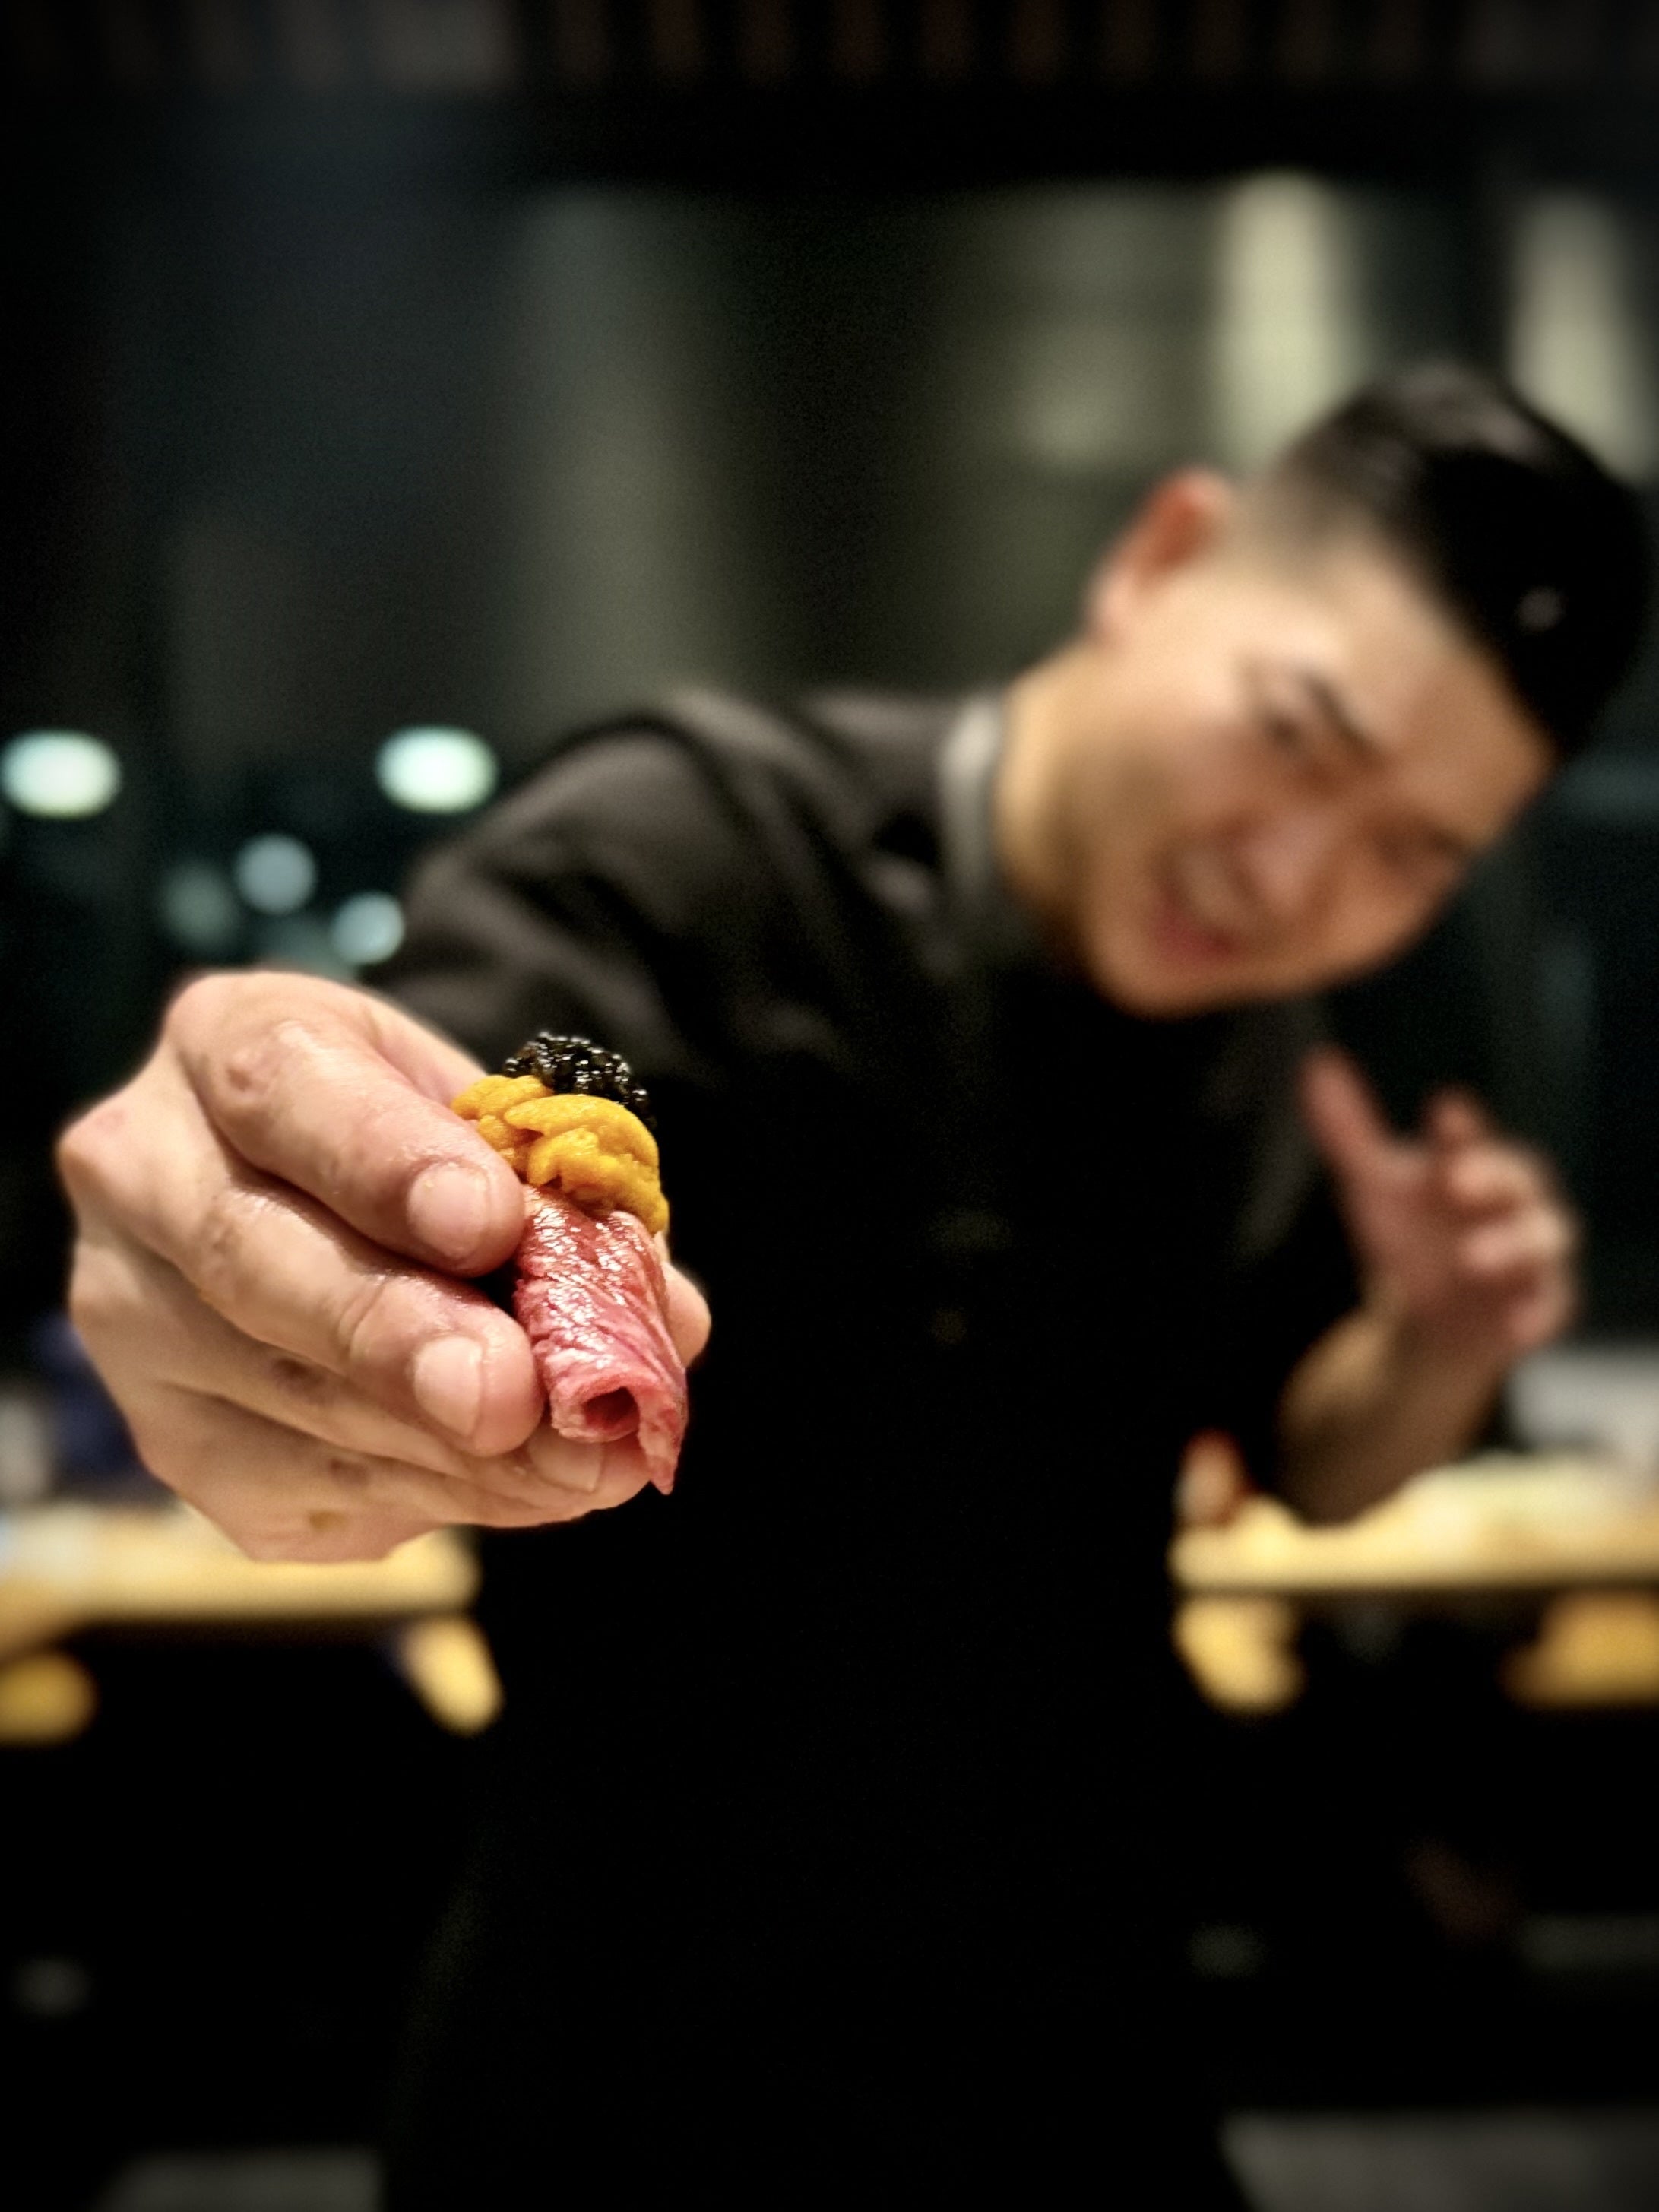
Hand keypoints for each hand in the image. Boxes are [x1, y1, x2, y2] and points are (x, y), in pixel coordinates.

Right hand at [58, 972, 710, 1560]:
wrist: (335, 1212)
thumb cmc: (431, 1152)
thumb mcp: (498, 1133)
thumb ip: (568, 1207)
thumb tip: (666, 1322)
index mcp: (227, 1043)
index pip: (284, 1090)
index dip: (386, 1162)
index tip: (487, 1222)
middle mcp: (144, 1172)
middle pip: (252, 1258)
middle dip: (396, 1335)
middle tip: (510, 1390)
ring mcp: (132, 1315)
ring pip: (277, 1391)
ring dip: (441, 1446)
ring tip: (576, 1463)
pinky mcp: (172, 1436)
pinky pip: (294, 1486)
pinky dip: (427, 1495)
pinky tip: (523, 1488)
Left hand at [1299, 1046, 1576, 1371]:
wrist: (1427, 1320)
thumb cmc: (1409, 1236)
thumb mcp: (1372, 1186)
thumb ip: (1348, 1130)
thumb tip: (1316, 1062)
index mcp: (1468, 1164)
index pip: (1469, 1136)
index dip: (1459, 1124)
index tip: (1443, 1107)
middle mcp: (1510, 1202)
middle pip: (1519, 1176)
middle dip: (1494, 1174)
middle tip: (1457, 1178)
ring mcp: (1531, 1253)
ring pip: (1547, 1235)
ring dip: (1517, 1242)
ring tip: (1472, 1255)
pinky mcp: (1541, 1304)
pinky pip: (1550, 1303)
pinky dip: (1536, 1310)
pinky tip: (1516, 1321)